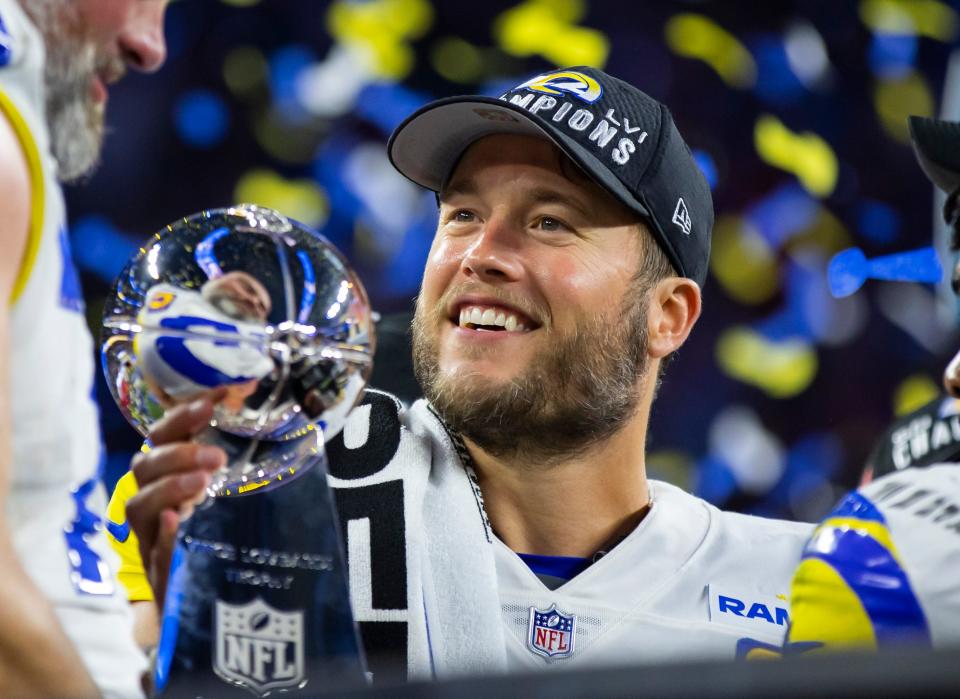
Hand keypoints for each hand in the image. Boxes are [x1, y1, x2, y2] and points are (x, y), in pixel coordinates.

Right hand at [126, 391, 226, 610]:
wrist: (202, 605)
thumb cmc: (214, 536)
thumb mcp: (224, 493)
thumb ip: (229, 458)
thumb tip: (252, 407)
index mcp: (165, 476)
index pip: (164, 437)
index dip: (185, 413)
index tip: (219, 396)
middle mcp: (150, 503)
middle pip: (144, 468)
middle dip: (177, 454)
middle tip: (216, 455)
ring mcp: (148, 538)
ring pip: (138, 505)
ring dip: (169, 487)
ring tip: (203, 482)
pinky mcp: (157, 573)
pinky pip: (151, 554)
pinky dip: (162, 535)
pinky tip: (174, 522)